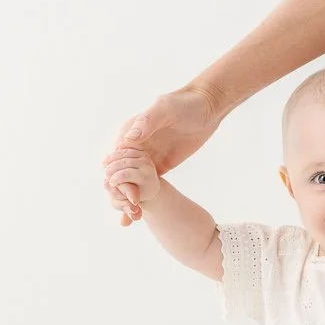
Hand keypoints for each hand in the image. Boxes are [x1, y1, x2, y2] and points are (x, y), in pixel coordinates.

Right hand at [103, 83, 219, 225]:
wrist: (206, 108)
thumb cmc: (185, 104)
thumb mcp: (165, 109)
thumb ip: (148, 121)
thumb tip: (130, 138)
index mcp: (130, 131)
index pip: (117, 158)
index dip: (118, 177)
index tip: (127, 195)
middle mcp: (134, 145)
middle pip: (121, 173)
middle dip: (121, 194)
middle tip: (131, 213)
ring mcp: (146, 156)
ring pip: (131, 182)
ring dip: (128, 200)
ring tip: (131, 220)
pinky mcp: (158, 165)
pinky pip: (145, 184)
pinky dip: (141, 199)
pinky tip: (139, 216)